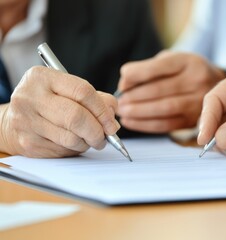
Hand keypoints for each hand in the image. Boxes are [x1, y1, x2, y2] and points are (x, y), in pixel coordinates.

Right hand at [0, 66, 119, 157]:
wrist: (13, 121)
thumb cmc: (49, 103)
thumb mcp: (68, 91)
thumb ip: (96, 99)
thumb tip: (112, 121)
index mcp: (43, 77)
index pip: (82, 91)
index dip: (102, 110)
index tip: (111, 123)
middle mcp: (31, 97)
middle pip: (76, 117)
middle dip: (97, 131)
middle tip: (105, 137)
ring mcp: (26, 121)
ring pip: (71, 138)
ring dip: (87, 142)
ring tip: (89, 139)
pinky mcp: (28, 143)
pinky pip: (62, 150)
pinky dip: (75, 149)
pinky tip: (72, 143)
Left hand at [116, 50, 225, 132]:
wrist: (215, 86)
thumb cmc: (185, 71)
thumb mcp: (171, 60)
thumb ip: (147, 68)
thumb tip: (124, 85)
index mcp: (188, 62)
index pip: (159, 67)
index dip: (137, 74)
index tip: (122, 80)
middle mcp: (196, 81)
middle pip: (160, 90)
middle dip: (135, 96)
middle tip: (119, 101)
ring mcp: (197, 102)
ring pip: (164, 108)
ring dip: (138, 112)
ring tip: (123, 112)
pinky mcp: (193, 120)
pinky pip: (167, 125)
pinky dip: (145, 125)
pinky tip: (131, 122)